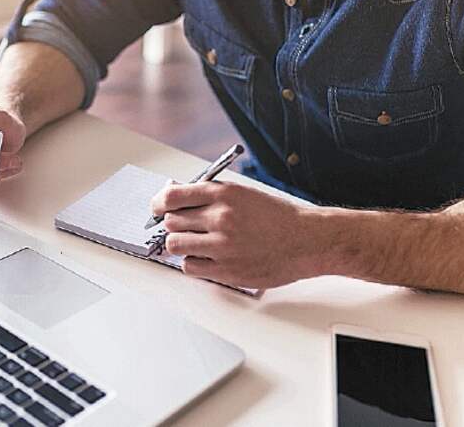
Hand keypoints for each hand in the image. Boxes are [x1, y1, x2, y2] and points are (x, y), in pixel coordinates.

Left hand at [150, 181, 325, 288]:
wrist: (306, 241)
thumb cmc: (277, 217)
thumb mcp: (243, 194)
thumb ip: (211, 196)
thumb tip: (178, 198)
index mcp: (223, 195)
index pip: (172, 197)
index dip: (159, 203)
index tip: (157, 208)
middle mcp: (220, 218)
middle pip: (171, 222)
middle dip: (174, 224)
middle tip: (183, 227)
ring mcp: (222, 246)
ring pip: (175, 245)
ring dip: (180, 244)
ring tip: (194, 243)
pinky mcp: (227, 270)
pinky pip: (190, 267)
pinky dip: (192, 263)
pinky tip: (205, 258)